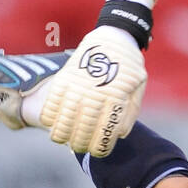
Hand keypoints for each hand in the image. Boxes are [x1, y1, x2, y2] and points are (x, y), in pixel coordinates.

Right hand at [40, 25, 146, 157]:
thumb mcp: (138, 87)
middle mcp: (94, 96)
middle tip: (80, 147)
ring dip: (62, 135)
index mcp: (115, 100)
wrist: (113, 36)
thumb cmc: (129, 64)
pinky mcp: (64, 79)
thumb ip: (129, 112)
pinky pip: (50, 105)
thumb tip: (118, 135)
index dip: (99, 149)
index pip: (104, 135)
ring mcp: (77, 88)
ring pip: (62, 122)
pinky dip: (49, 117)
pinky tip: (53, 122)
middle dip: (80, 145)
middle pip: (81, 132)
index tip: (97, 151)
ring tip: (64, 138)